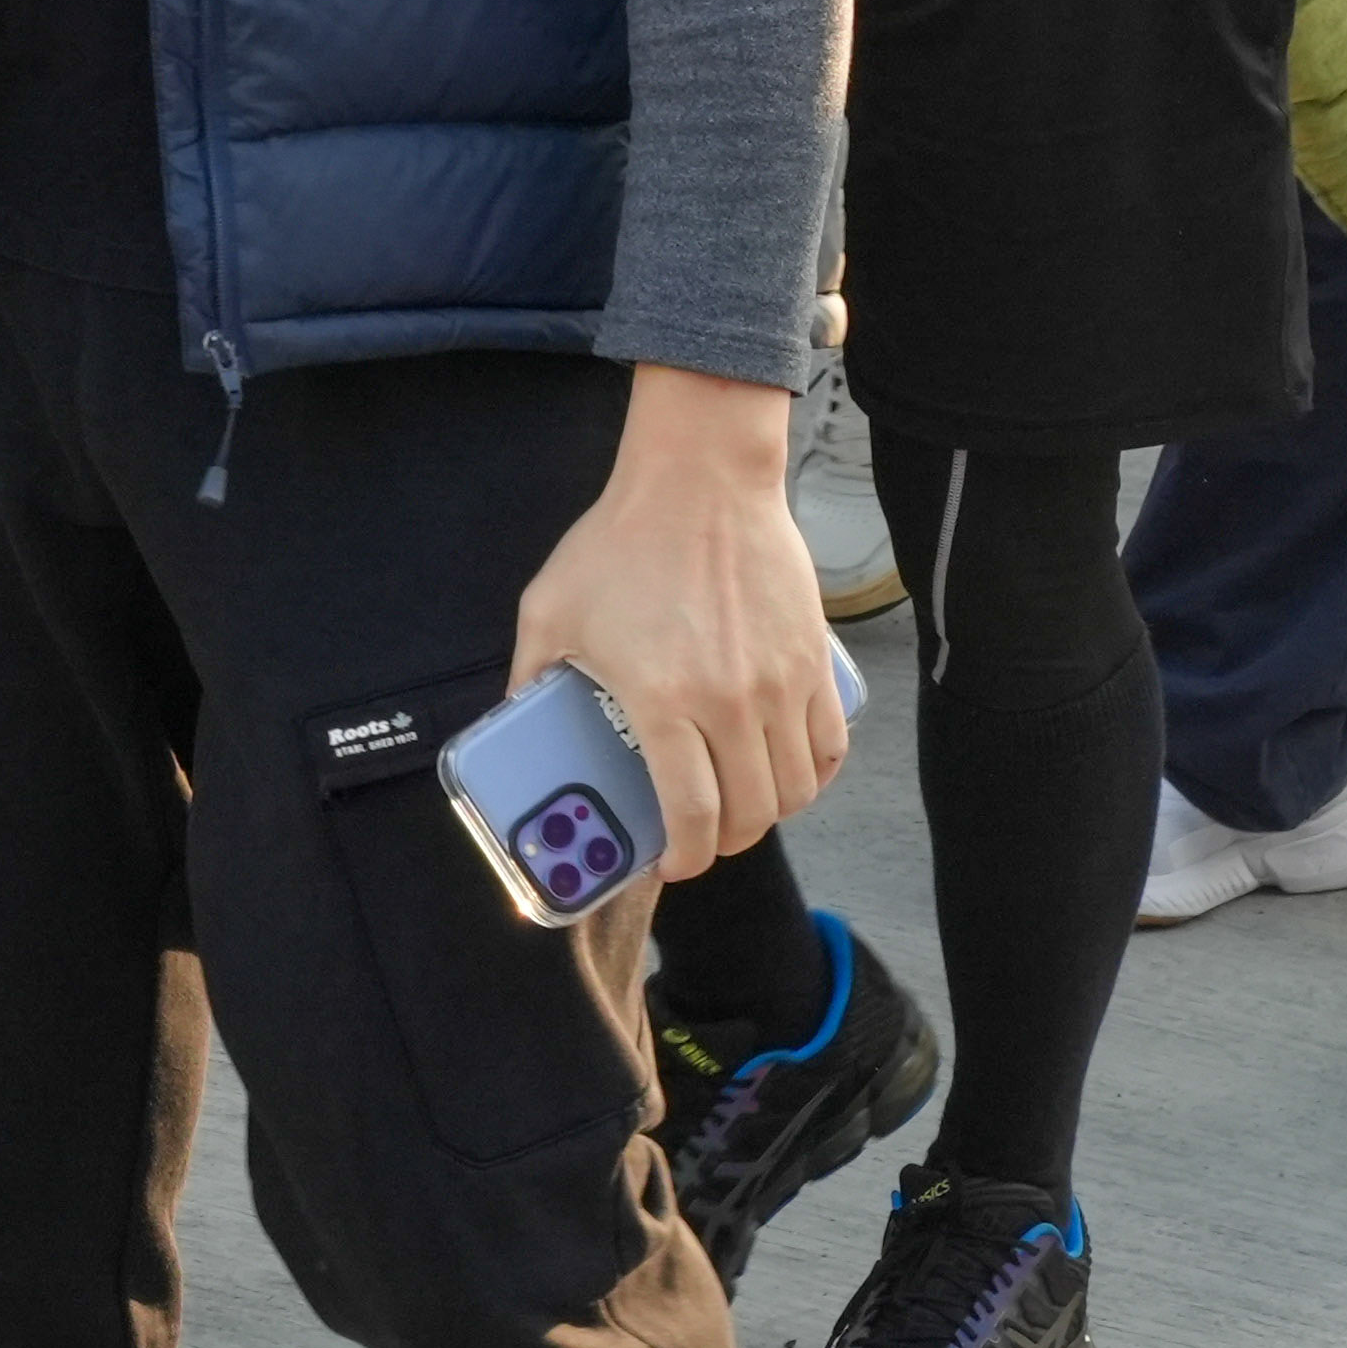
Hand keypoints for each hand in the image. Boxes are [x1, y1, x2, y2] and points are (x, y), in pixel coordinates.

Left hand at [504, 367, 838, 881]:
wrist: (699, 482)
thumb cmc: (620, 542)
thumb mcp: (549, 609)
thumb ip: (530, 672)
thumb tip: (516, 716)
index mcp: (662, 700)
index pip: (690, 812)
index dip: (684, 856)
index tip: (671, 864)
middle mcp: (730, 703)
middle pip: (749, 813)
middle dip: (723, 842)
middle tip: (701, 838)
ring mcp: (781, 684)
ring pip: (795, 788)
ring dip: (770, 813)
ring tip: (741, 806)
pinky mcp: (814, 662)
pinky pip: (830, 744)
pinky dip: (814, 774)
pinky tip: (791, 774)